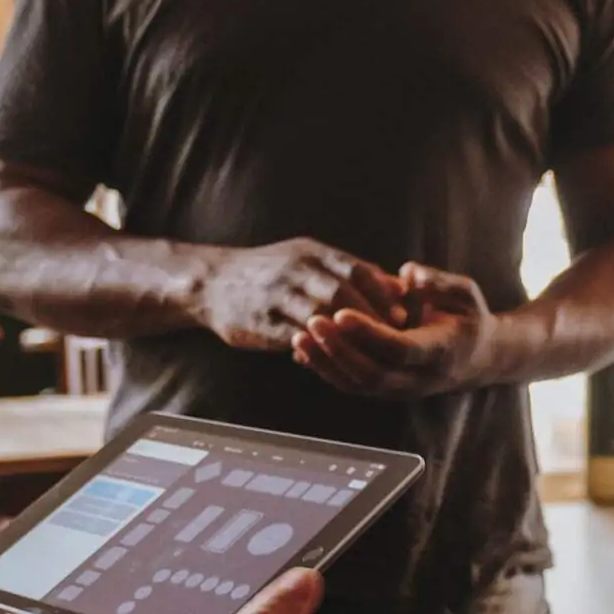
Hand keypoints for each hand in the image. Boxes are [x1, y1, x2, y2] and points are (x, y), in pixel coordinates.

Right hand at [198, 238, 406, 352]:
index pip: (356, 270)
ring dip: (347, 336)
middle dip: (371, 317)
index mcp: (311, 253)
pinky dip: (317, 349)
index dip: (382, 293)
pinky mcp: (261, 322)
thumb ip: (350, 273)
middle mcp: (295, 271)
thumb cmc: (270, 272)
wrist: (211, 282)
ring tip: (367, 352)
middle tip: (392, 338)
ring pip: (320, 316)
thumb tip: (398, 286)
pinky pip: (295, 338)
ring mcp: (276, 296)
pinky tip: (332, 360)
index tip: (402, 315)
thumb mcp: (308, 260)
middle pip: (342, 293)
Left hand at [292, 263, 495, 398]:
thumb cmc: (468, 318)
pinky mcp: (384, 391)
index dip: (369, 333)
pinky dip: (325, 369)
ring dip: (326, 363)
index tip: (341, 312)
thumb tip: (409, 272)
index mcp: (439, 351)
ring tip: (300, 335)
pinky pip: (351, 386)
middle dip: (339, 349)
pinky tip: (304, 348)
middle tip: (312, 321)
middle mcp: (418, 378)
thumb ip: (440, 283)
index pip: (399, 348)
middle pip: (372, 373)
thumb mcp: (466, 294)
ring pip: (357, 385)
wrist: (475, 357)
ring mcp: (400, 390)